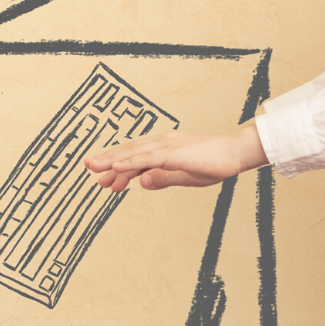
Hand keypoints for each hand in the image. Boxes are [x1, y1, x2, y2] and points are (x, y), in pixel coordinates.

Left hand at [83, 122, 268, 190]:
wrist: (236, 152)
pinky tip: (116, 167)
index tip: (104, 180)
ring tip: (94, 167)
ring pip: (133, 153)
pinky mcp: (173, 152)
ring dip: (112, 159)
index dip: (118, 167)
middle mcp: (161, 142)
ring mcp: (166, 145)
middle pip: (129, 151)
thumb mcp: (184, 176)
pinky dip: (129, 161)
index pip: (135, 157)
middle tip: (89, 168)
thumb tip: (142, 183)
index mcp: (164, 148)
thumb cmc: (214, 163)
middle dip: (107, 160)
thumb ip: (163, 179)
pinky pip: (147, 157)